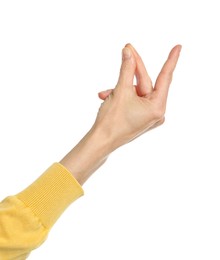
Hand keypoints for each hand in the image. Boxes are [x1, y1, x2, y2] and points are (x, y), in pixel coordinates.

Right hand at [60, 44, 180, 184]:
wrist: (100, 142)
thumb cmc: (111, 121)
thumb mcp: (120, 91)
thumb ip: (126, 69)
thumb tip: (128, 52)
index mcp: (157, 107)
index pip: (165, 78)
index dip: (171, 60)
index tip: (178, 47)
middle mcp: (155, 113)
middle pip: (145, 83)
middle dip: (132, 70)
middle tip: (127, 50)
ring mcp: (147, 116)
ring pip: (135, 92)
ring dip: (120, 87)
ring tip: (106, 92)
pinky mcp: (139, 118)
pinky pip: (132, 100)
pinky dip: (120, 96)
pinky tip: (107, 97)